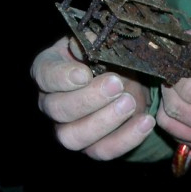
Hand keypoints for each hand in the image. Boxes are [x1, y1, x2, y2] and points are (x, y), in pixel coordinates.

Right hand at [30, 36, 154, 159]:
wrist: (129, 76)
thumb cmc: (108, 54)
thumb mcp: (103, 41)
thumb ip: (94, 40)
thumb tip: (86, 42)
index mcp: (49, 71)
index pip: (45, 76)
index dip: (62, 77)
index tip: (85, 73)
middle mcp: (52, 103)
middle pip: (58, 109)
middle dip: (88, 99)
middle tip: (116, 85)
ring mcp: (68, 129)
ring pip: (73, 137)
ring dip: (104, 121)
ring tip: (130, 103)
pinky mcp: (91, 146)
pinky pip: (103, 151)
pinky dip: (126, 139)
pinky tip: (146, 121)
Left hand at [157, 27, 190, 154]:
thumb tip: (184, 40)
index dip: (177, 68)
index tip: (178, 54)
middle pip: (176, 107)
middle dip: (170, 82)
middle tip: (177, 66)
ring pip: (169, 122)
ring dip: (168, 98)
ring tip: (182, 82)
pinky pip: (175, 133)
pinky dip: (173, 114)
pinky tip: (187, 99)